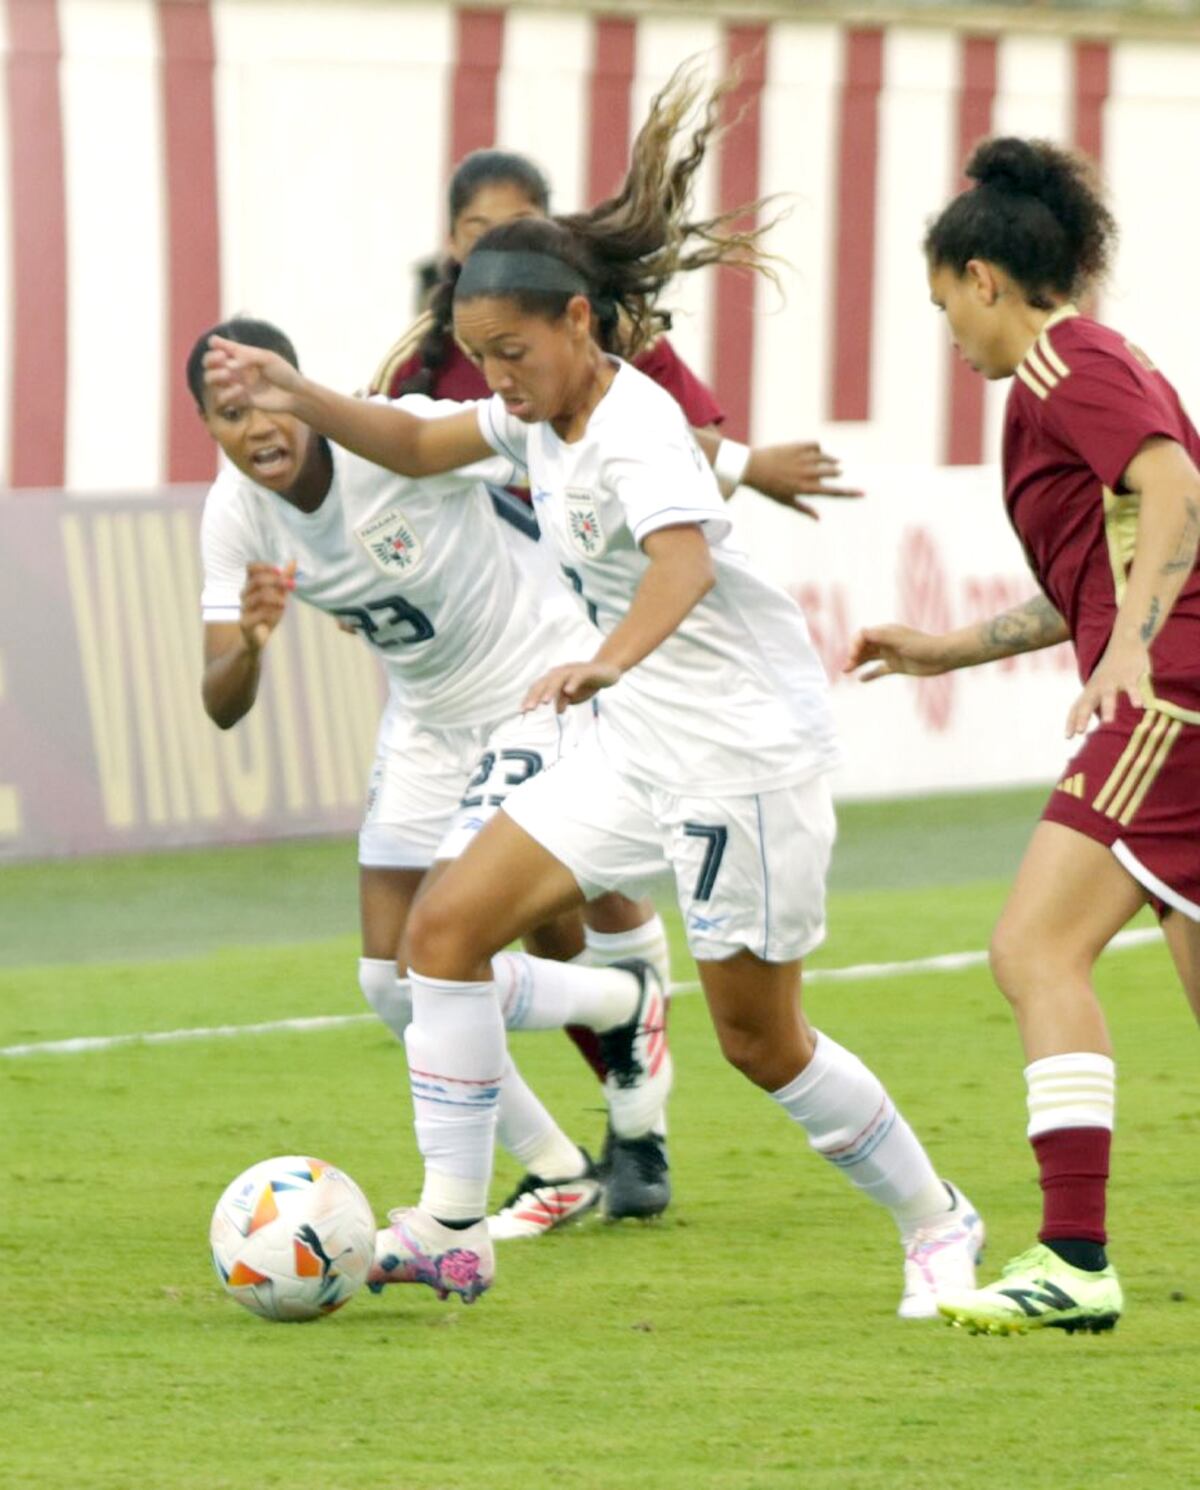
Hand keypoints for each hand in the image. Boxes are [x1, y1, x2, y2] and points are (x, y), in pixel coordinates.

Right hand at [203, 335, 303, 413]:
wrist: (294, 394)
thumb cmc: (283, 372)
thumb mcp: (267, 358)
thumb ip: (246, 357)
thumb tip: (227, 364)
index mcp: (240, 354)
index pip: (217, 346)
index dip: (215, 345)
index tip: (222, 347)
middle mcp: (234, 369)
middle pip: (207, 362)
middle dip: (210, 359)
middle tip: (223, 360)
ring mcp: (234, 384)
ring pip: (209, 380)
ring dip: (215, 376)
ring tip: (229, 375)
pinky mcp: (239, 400)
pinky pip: (222, 398)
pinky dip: (228, 393)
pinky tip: (242, 390)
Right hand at [240, 560, 295, 650]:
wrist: (255, 640)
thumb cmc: (266, 615)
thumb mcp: (279, 595)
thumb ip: (285, 579)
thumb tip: (294, 560)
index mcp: (251, 586)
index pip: (251, 568)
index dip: (264, 566)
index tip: (279, 571)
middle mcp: (245, 595)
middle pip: (256, 581)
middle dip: (276, 581)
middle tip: (291, 584)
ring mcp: (244, 609)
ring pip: (258, 597)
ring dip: (275, 597)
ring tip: (285, 602)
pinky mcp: (245, 624)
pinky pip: (258, 614)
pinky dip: (271, 611)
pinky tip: (280, 611)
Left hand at [522, 659, 622, 712]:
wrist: (606, 671)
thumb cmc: (585, 683)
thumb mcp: (573, 696)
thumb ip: (563, 701)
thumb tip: (557, 711)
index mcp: (554, 679)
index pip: (538, 688)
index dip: (529, 698)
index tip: (522, 711)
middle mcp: (560, 673)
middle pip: (544, 683)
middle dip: (535, 696)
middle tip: (528, 709)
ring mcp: (572, 671)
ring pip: (558, 679)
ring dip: (550, 690)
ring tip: (544, 702)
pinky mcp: (585, 671)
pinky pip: (577, 677)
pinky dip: (572, 683)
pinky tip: (568, 691)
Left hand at [745, 442, 862, 520]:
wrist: (751, 468)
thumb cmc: (768, 488)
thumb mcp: (785, 501)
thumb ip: (804, 509)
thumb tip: (819, 518)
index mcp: (805, 489)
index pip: (833, 492)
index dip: (850, 493)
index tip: (864, 492)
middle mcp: (806, 474)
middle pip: (833, 472)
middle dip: (837, 473)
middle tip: (836, 472)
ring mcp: (802, 459)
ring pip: (827, 457)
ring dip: (831, 460)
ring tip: (830, 462)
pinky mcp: (797, 446)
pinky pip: (816, 445)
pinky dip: (819, 448)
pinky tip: (817, 452)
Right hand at [843, 624, 952, 680]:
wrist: (943, 657)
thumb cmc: (923, 645)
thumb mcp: (899, 640)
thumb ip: (880, 636)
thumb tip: (861, 631)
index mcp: (886, 632)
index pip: (863, 636)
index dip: (855, 645)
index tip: (853, 657)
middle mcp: (886, 642)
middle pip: (863, 647)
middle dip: (853, 655)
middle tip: (846, 667)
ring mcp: (891, 654)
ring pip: (869, 658)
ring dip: (857, 663)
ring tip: (846, 671)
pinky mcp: (896, 666)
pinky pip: (879, 670)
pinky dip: (870, 674)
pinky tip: (861, 679)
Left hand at [1065, 640, 1148, 736]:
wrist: (1124, 641)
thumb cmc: (1112, 670)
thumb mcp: (1101, 686)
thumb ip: (1099, 705)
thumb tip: (1101, 728)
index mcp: (1091, 690)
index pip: (1077, 706)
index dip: (1071, 721)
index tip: (1068, 737)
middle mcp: (1099, 686)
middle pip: (1087, 702)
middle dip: (1083, 716)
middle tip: (1080, 731)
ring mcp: (1114, 680)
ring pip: (1108, 695)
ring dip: (1108, 708)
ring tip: (1108, 722)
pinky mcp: (1130, 674)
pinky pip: (1133, 686)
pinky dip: (1135, 695)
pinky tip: (1139, 706)